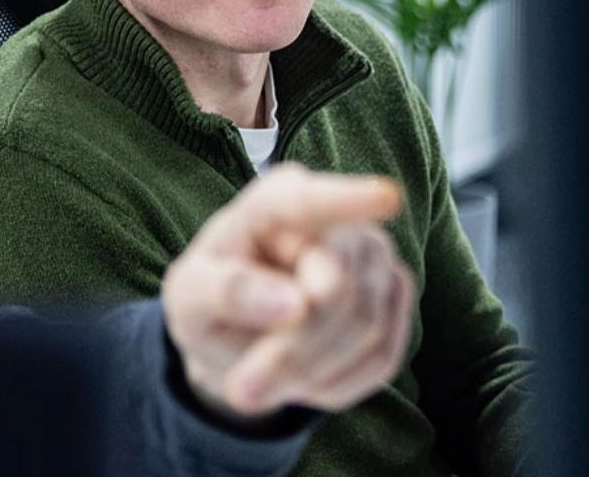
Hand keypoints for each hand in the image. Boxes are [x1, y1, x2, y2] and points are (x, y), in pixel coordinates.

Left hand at [161, 163, 415, 420]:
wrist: (240, 328)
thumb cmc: (211, 298)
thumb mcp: (190, 298)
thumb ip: (228, 292)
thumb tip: (296, 304)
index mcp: (273, 200)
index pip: (309, 202)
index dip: (348, 201)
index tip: (386, 199)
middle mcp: (336, 217)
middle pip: (337, 295)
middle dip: (290, 353)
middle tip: (242, 389)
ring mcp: (375, 252)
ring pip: (365, 330)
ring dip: (310, 373)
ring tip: (268, 377)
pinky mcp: (398, 292)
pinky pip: (382, 357)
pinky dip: (337, 383)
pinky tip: (304, 375)